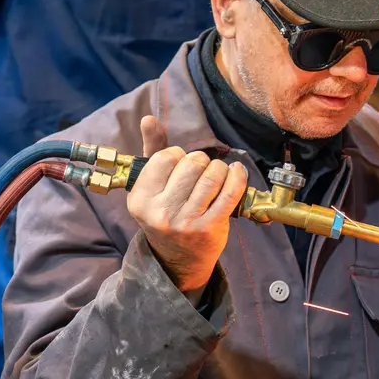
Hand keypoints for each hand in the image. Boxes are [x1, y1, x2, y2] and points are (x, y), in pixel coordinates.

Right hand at [125, 115, 249, 294]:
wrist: (177, 260)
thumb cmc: (165, 213)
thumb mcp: (150, 187)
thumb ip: (151, 151)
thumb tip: (148, 119)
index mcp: (140, 198)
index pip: (166, 157)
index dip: (178, 156)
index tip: (180, 167)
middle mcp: (160, 212)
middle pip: (192, 164)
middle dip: (201, 161)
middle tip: (201, 173)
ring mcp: (185, 222)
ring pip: (213, 175)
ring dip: (221, 169)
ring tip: (218, 174)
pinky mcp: (209, 228)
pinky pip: (230, 192)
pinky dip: (238, 177)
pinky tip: (237, 173)